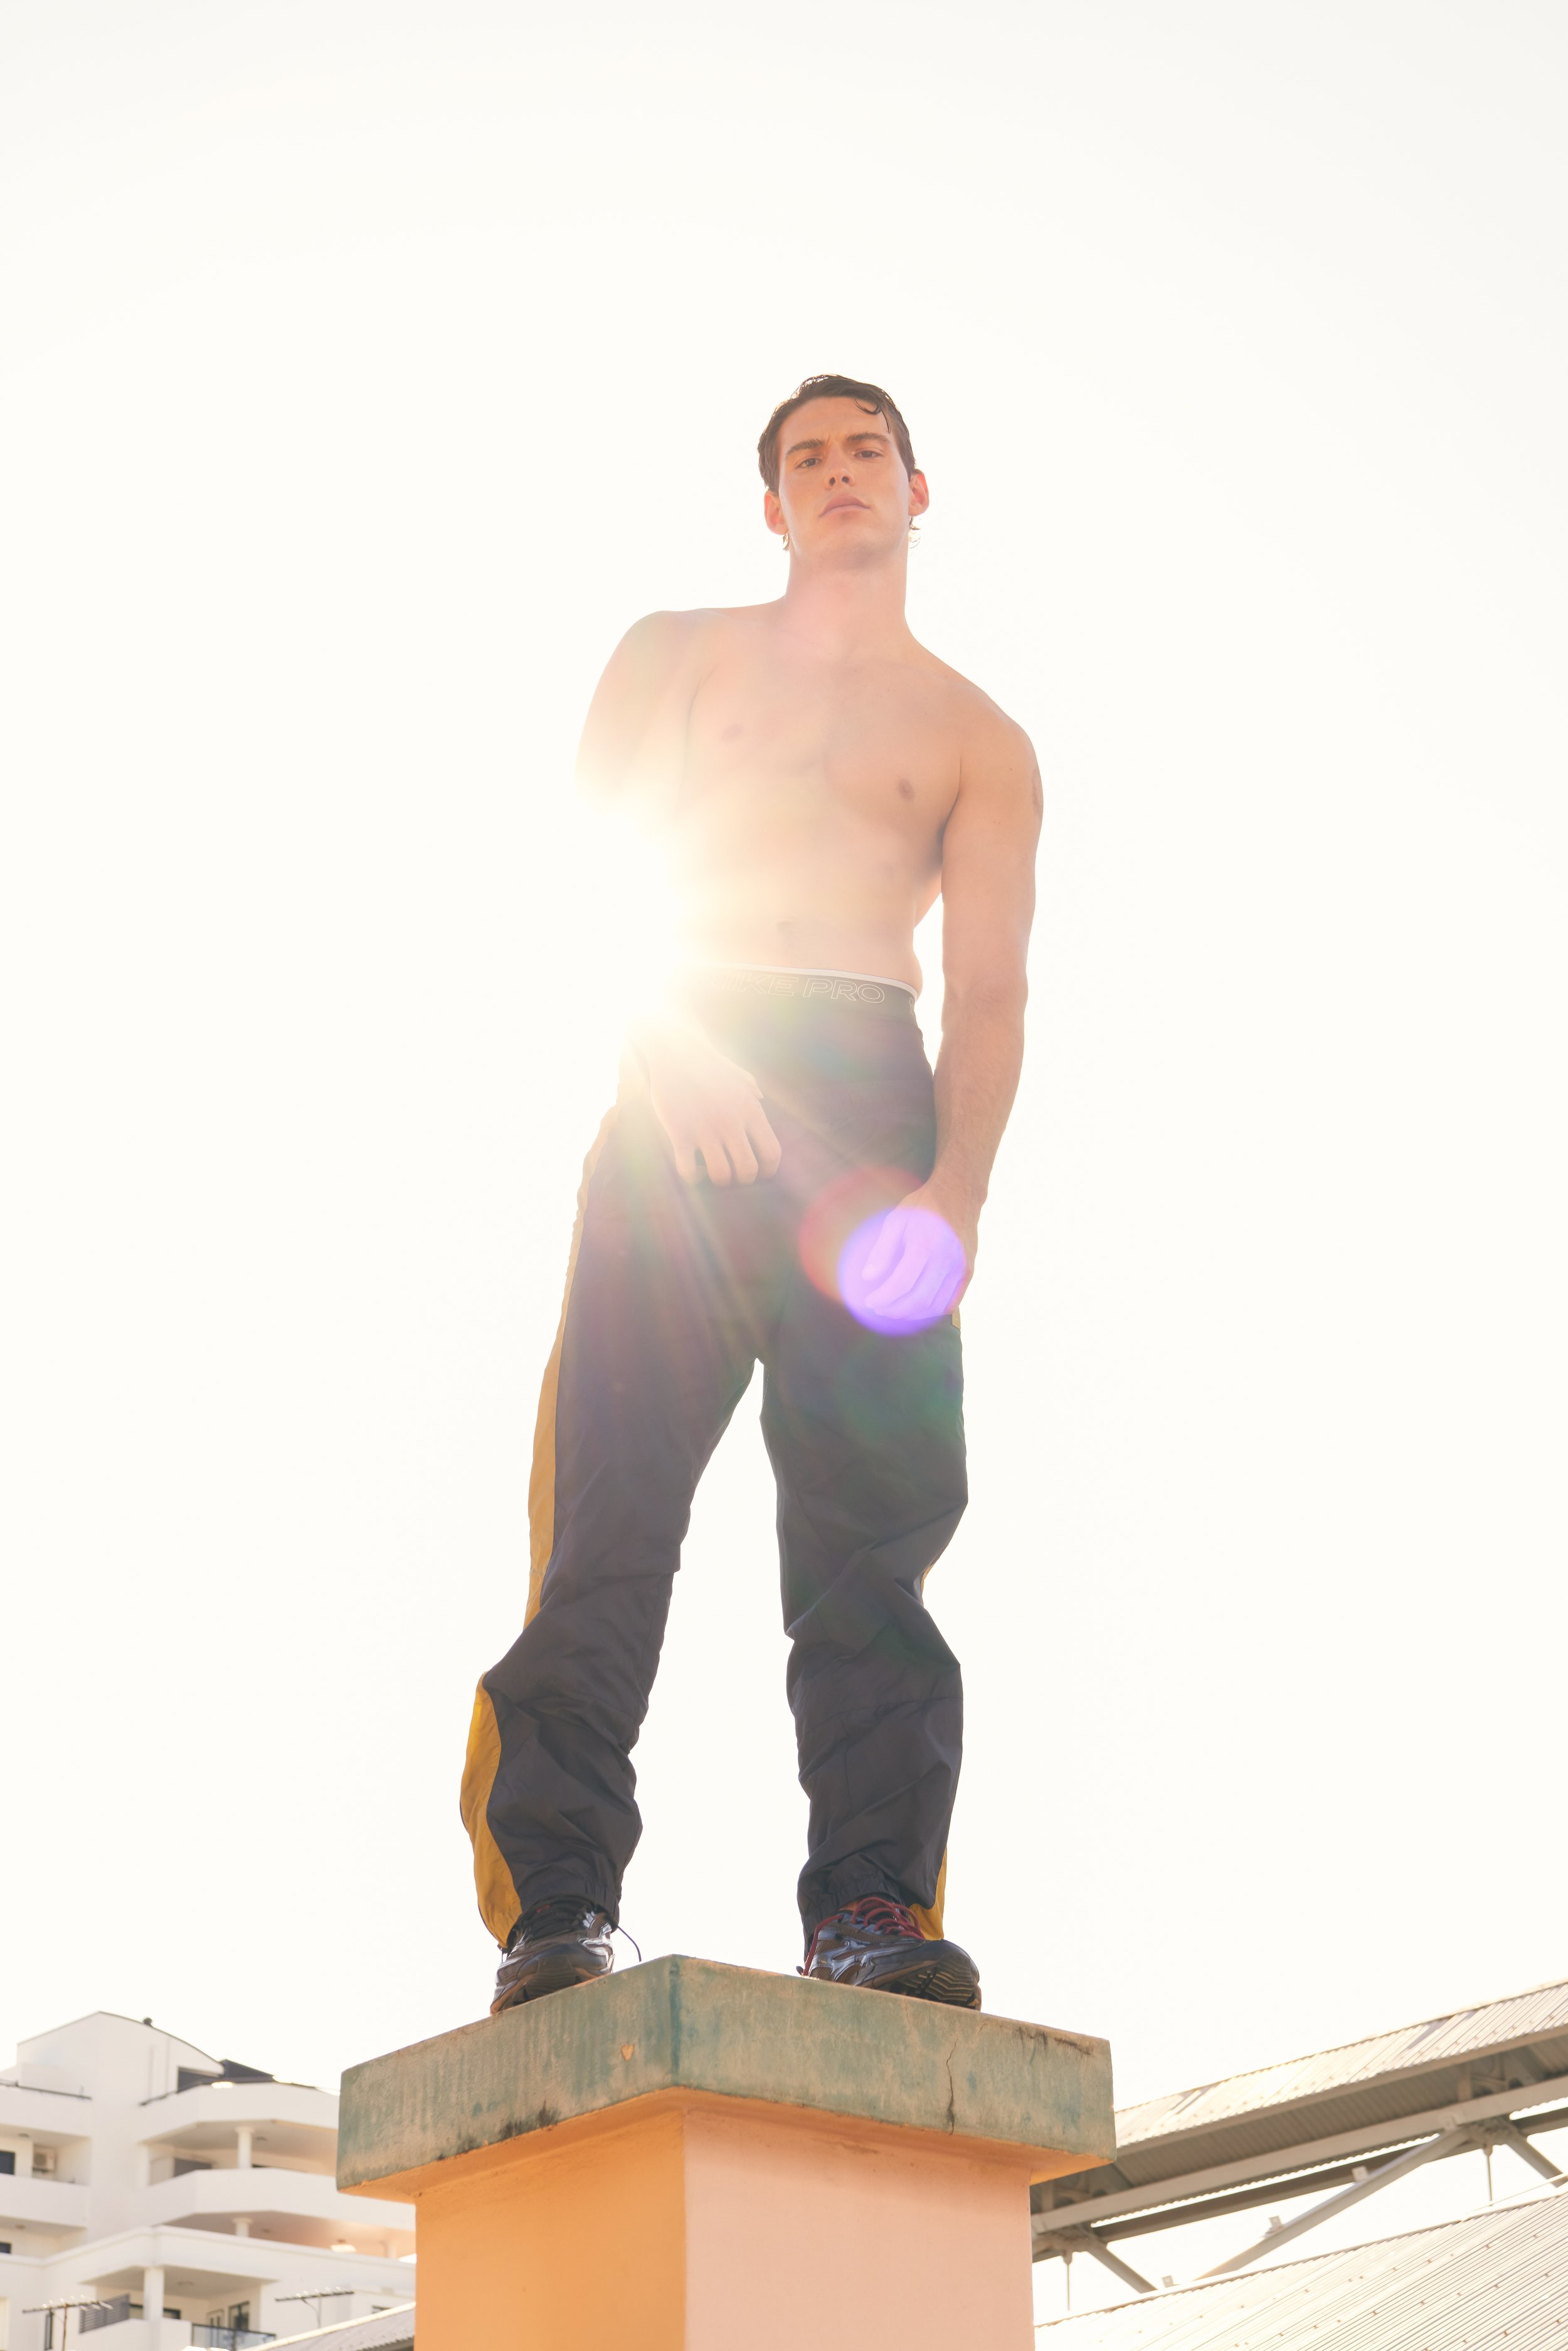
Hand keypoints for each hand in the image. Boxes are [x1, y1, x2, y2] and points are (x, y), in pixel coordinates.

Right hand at [644, 1029, 782, 1186]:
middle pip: (748, 1171)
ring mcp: (705, 1130)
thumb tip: (759, 1097)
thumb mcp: (737, 1073)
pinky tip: (693, 1168)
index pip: (772, 1153)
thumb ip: (751, 1087)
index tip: (758, 1174)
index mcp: (751, 1111)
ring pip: (721, 1175)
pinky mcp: (680, 1133)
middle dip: (742, 1181)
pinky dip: (692, 1178)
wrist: (675, 1051)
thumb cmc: (706, 1063)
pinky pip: (688, 1171)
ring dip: (718, 1181)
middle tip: (733, 1175)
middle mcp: (732, 1123)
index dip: (768, 1172)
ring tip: (711, 1172)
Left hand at [854, 1185, 975, 1323]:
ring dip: (914, 1313)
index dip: (883, 1298)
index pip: (901, 1284)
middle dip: (896, 1310)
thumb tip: (867, 1277)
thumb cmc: (925, 1206)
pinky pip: (952, 1301)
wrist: (960, 1193)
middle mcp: (946, 1260)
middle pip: (919, 1300)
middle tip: (881, 1309)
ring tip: (897, 1309)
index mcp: (925, 1246)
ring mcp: (961, 1267)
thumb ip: (882, 1250)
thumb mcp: (897, 1220)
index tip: (870, 1302)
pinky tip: (919, 1307)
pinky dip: (934, 1310)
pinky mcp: (969, 1271)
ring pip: (936, 1305)